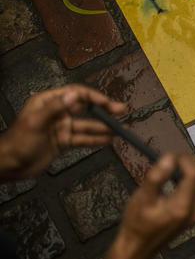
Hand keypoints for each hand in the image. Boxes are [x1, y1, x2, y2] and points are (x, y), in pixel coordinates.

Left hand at [0, 84, 125, 179]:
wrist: (9, 164)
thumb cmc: (19, 141)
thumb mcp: (36, 122)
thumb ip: (56, 108)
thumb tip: (74, 95)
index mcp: (48, 102)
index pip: (76, 94)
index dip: (93, 97)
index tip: (107, 103)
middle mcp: (57, 112)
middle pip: (85, 107)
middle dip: (103, 109)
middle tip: (120, 110)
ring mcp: (62, 127)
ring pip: (86, 125)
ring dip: (102, 127)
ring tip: (119, 129)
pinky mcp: (64, 141)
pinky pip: (83, 139)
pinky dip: (95, 140)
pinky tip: (108, 140)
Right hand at [117, 154, 194, 254]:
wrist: (140, 246)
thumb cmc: (137, 223)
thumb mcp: (141, 198)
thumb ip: (156, 177)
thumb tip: (169, 157)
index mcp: (183, 207)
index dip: (185, 159)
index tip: (170, 156)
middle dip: (192, 161)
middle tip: (174, 159)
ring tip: (177, 166)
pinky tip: (182, 176)